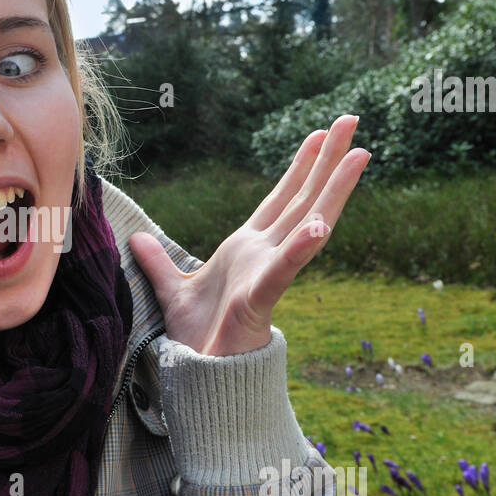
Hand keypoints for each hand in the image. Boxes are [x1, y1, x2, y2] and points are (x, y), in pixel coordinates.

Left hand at [129, 114, 369, 356]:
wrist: (200, 375)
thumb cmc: (197, 337)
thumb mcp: (172, 289)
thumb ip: (158, 262)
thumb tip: (136, 239)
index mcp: (248, 248)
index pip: (280, 198)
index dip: (300, 167)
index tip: (317, 135)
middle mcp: (265, 254)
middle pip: (304, 198)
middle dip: (328, 160)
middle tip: (351, 121)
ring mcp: (267, 273)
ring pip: (307, 223)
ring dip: (333, 191)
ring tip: (359, 155)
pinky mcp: (260, 298)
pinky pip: (284, 269)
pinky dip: (301, 249)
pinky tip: (319, 226)